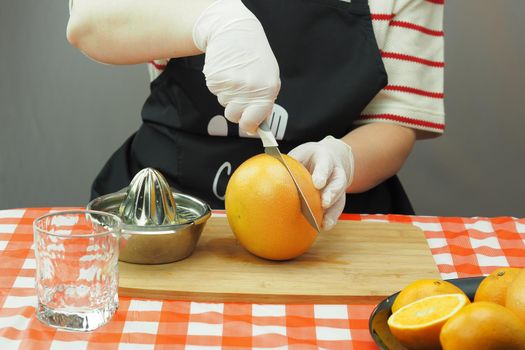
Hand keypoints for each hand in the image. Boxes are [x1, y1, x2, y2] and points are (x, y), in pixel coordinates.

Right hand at [193, 0, 280, 132]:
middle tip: (240, 93)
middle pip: (234, 116)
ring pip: (224, 104)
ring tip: (235, 75)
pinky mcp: (215, 79)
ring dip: (228, 94)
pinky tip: (227, 71)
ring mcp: (231, 84)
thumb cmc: (254, 55)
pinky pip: (215, 92)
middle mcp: (249, 89)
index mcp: (267, 90)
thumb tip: (258, 124)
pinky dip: (220, 85)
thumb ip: (264, 101)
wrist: (234, 31)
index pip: (253, 121)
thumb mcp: (268, 77)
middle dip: (236, 109)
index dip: (249, 126)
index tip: (249, 126)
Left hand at [288, 136, 354, 230]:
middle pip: (338, 183)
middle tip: (324, 203)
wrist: (332, 157)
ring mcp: (339, 186)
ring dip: (333, 211)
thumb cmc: (310, 157)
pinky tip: (323, 227)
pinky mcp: (339, 197)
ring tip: (325, 223)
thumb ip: (289, 163)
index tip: (317, 183)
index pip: (325, 165)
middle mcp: (336, 172)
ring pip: (340, 198)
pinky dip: (331, 218)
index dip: (322, 174)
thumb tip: (267, 172)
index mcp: (325, 158)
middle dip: (332, 193)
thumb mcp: (300, 154)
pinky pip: (337, 209)